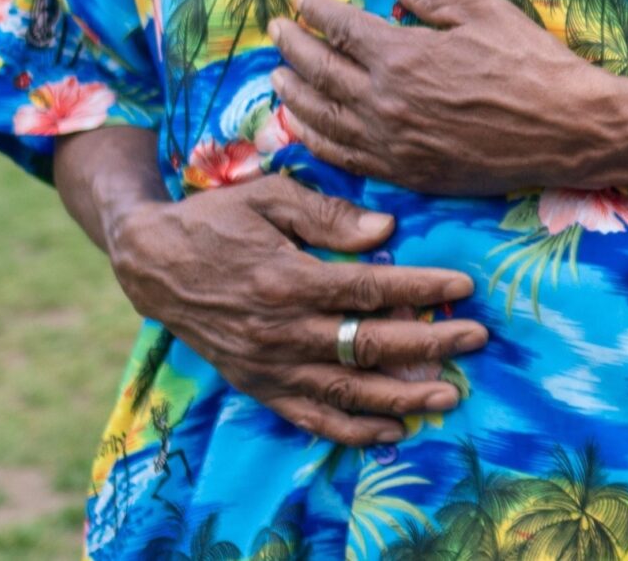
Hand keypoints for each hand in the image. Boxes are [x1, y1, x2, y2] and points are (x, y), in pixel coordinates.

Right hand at [105, 174, 486, 446]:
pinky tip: (392, 432)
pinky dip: (351, 429)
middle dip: (429, 343)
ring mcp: (268, 363)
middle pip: (368, 344)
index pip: (370, 289)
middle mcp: (280, 329)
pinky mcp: (256, 384)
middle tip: (476, 339)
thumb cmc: (218, 219)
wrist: (151, 262)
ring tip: (449, 395)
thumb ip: (328, 215)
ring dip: (400, 396)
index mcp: (288, 278)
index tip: (465, 286)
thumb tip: (386, 230)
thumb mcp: (270, 196)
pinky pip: (309, 416)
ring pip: (345, 390)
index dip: (422, 289)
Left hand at [270, 0, 622, 194]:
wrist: (568, 128)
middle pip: (322, 71)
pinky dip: (316, 139)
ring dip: (295, 93)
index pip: (342, 28)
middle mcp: (386, 101)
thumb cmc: (531, 64)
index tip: (302, 0)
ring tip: (278, 76)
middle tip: (276, 31)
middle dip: (294, 47)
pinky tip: (305, 129)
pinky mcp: (406, 173)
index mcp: (403, 56)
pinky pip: (345, 156)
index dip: (318, 11)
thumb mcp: (483, 12)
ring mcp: (393, 142)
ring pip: (323, 117)